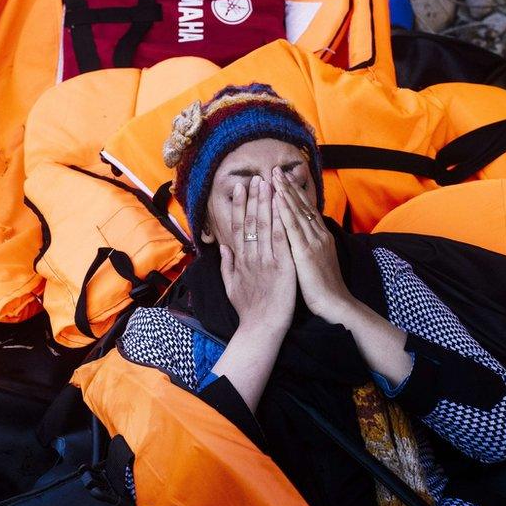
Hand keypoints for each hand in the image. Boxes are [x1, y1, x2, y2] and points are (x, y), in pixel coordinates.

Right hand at [220, 175, 297, 332]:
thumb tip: (223, 246)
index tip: (239, 188)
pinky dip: (281, 221)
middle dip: (253, 198)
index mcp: (239, 259)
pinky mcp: (282, 266)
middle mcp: (250, 256)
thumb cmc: (249, 310)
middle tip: (255, 178)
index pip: (237, 226)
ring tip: (268, 184)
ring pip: (264, 226)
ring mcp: (266, 260)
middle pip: (250, 221)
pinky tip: (282, 207)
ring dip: (266, 203)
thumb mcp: (231, 286)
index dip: (238, 205)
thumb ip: (227, 265)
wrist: (261, 328)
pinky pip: (281, 239)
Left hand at [272, 167, 354, 321]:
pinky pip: (293, 228)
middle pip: (301, 206)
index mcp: (319, 238)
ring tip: (274, 176)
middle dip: (288, 186)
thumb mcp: (316, 262)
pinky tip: (278, 199)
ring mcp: (313, 242)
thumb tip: (299, 237)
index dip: (294, 193)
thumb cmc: (323, 288)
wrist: (335, 304)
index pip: (305, 210)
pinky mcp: (306, 252)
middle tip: (276, 169)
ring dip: (285, 192)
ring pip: (297, 212)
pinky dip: (286, 211)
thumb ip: (307, 247)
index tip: (284, 178)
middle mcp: (317, 235)